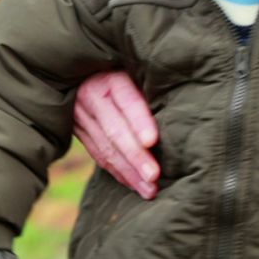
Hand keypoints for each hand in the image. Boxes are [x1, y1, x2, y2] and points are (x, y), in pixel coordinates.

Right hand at [73, 71, 159, 198]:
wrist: (81, 70)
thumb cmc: (124, 68)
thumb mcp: (136, 70)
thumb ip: (151, 88)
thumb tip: (181, 113)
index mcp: (110, 77)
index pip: (127, 101)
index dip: (139, 122)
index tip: (152, 141)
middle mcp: (91, 96)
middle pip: (115, 130)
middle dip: (136, 156)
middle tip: (154, 177)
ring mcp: (81, 115)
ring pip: (105, 148)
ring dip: (128, 172)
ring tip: (150, 190)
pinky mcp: (78, 131)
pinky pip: (98, 154)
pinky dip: (117, 172)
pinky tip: (133, 184)